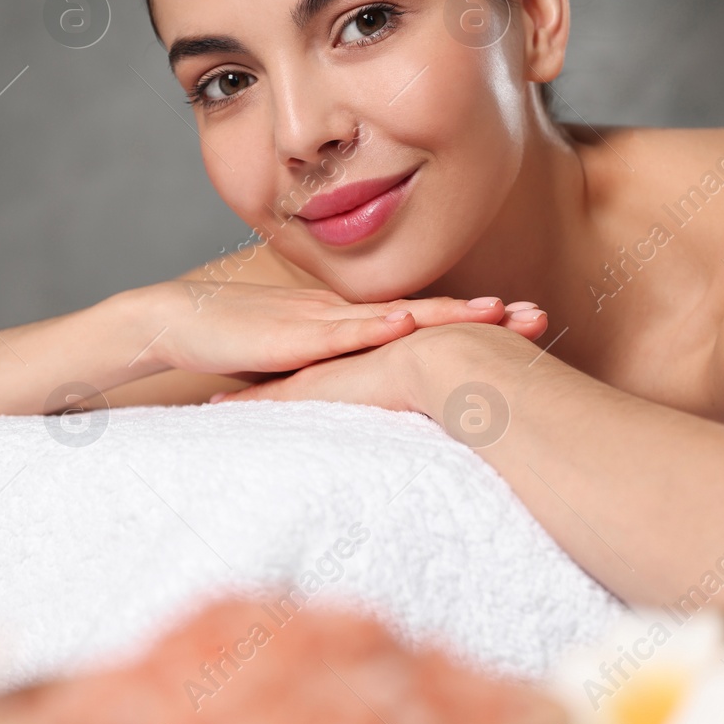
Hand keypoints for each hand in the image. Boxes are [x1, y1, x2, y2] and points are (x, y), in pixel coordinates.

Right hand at [128, 279, 546, 377]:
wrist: (187, 323)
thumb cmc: (253, 349)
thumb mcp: (318, 374)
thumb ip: (357, 383)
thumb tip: (400, 411)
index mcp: (364, 326)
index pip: (433, 322)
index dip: (481, 321)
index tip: (531, 323)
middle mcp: (354, 317)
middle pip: (431, 314)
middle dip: (485, 314)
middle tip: (537, 316)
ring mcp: (327, 321)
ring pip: (397, 317)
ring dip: (446, 314)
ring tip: (493, 312)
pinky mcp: (294, 335)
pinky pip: (340, 333)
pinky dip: (374, 327)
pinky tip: (404, 325)